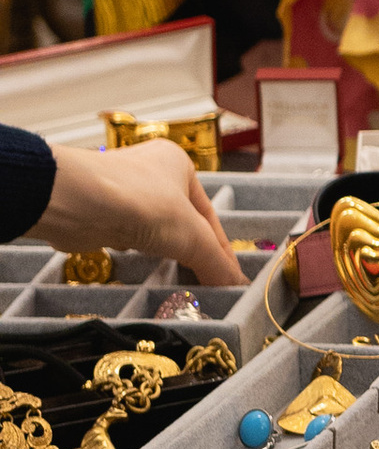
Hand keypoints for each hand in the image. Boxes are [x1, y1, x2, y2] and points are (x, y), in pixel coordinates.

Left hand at [37, 142, 241, 286]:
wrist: (74, 203)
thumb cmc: (140, 203)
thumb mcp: (193, 237)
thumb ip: (216, 262)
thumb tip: (235, 285)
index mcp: (178, 164)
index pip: (209, 214)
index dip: (220, 249)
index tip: (228, 276)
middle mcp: (148, 172)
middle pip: (180, 221)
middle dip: (189, 249)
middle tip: (203, 279)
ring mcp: (119, 190)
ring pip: (150, 228)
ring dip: (159, 249)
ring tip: (170, 272)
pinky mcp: (94, 210)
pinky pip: (122, 235)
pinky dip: (130, 250)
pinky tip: (135, 261)